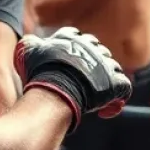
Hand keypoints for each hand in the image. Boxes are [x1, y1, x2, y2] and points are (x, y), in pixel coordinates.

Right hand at [14, 27, 132, 131]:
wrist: (56, 88)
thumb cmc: (40, 71)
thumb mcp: (27, 52)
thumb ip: (28, 44)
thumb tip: (28, 42)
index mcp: (72, 38)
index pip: (76, 38)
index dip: (73, 51)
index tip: (67, 65)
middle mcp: (92, 47)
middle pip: (97, 53)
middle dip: (91, 67)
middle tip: (81, 84)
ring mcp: (105, 64)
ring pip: (112, 70)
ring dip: (104, 83)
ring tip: (93, 99)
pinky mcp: (114, 82)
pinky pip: (123, 88)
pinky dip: (116, 100)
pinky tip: (103, 111)